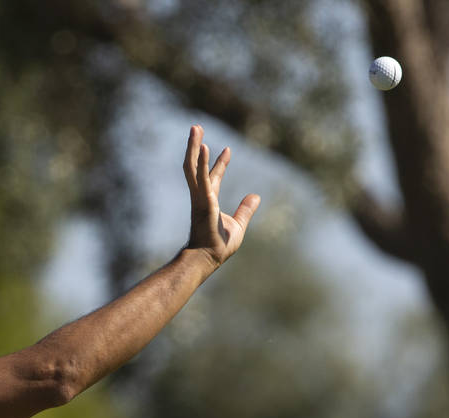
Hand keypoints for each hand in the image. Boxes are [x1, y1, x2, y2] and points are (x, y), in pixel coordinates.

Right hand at [183, 125, 260, 269]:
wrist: (207, 258)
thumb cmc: (218, 246)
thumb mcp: (238, 225)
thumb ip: (246, 209)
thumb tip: (256, 196)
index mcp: (209, 200)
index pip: (212, 176)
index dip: (219, 162)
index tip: (227, 149)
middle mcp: (201, 195)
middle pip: (196, 165)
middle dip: (196, 146)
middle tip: (197, 127)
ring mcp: (199, 197)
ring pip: (193, 166)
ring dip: (194, 147)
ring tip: (195, 128)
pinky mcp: (202, 200)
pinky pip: (200, 178)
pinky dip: (202, 162)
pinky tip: (204, 148)